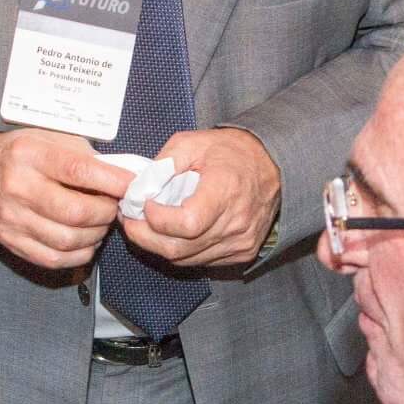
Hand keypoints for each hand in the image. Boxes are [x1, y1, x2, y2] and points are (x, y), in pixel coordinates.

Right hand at [0, 129, 132, 267]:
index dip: (112, 182)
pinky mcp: (11, 241)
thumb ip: (85, 157)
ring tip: (100, 222)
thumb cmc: (25, 154)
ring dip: (96, 234)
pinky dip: (79, 253)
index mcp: (30, 155)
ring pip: (68, 240)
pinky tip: (85, 240)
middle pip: (76, 212)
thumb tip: (122, 180)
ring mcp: (12, 219)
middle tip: (113, 206)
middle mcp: (17, 188)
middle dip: (106, 212)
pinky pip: (55, 258)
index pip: (78, 172)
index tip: (131, 185)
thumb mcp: (51, 139)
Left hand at [122, 127, 279, 266]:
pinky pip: (201, 261)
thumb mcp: (193, 142)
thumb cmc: (233, 152)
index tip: (145, 205)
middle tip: (130, 221)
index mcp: (225, 192)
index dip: (158, 220)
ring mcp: (240, 242)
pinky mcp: (242, 253)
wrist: (273, 165)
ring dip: (160, 246)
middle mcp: (236, 223)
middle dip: (145, 237)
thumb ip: (163, 164)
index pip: (187, 224)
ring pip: (186, 260)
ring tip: (147, 226)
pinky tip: (174, 233)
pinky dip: (182, 251)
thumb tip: (139, 189)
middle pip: (180, 248)